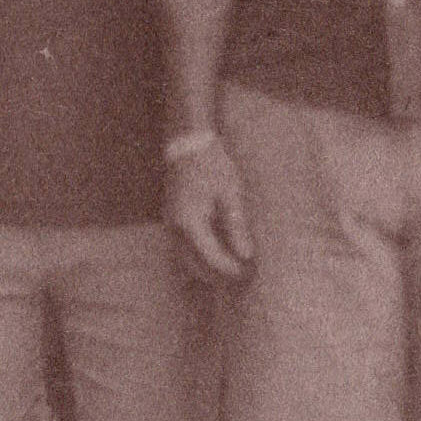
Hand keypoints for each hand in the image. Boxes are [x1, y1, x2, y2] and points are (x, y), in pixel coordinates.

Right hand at [162, 129, 250, 286]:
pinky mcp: (173, 222)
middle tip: (244, 276)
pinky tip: (219, 256)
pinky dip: (201, 258)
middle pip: (195, 266)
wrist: (188, 144)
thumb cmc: (211, 165)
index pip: (210, 257)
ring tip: (234, 270)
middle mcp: (175, 229)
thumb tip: (246, 255)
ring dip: (208, 269)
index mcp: (189, 222)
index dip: (230, 269)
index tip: (249, 273)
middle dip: (219, 276)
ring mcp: (171, 226)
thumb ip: (236, 226)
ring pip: (187, 261)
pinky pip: (185, 250)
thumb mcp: (230, 193)